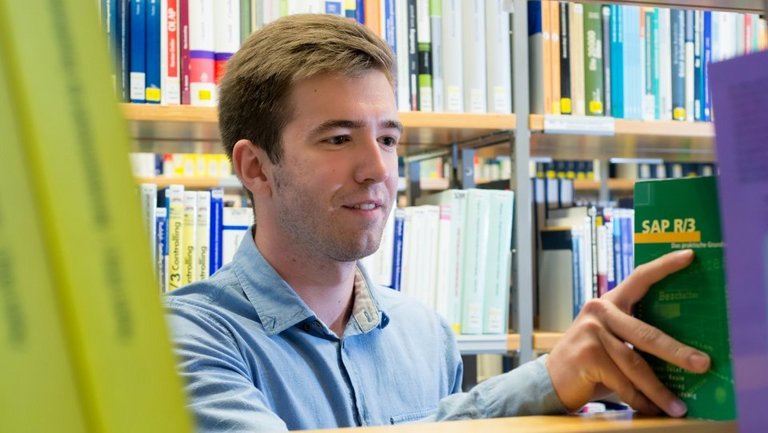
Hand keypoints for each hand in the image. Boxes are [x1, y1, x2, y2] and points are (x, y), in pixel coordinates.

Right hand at [545, 249, 710, 416]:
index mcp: (609, 303)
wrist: (550, 379)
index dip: (664, 266)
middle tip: (703, 364)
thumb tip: (683, 353)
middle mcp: (600, 311)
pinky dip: (640, 399)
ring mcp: (592, 332)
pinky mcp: (589, 355)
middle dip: (678, 352)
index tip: (690, 256)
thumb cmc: (589, 361)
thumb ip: (635, 338)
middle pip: (647, 333)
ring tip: (678, 406)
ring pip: (637, 365)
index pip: (639, 278)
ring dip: (660, 390)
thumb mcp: (610, 340)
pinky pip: (623, 382)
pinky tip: (651, 408)